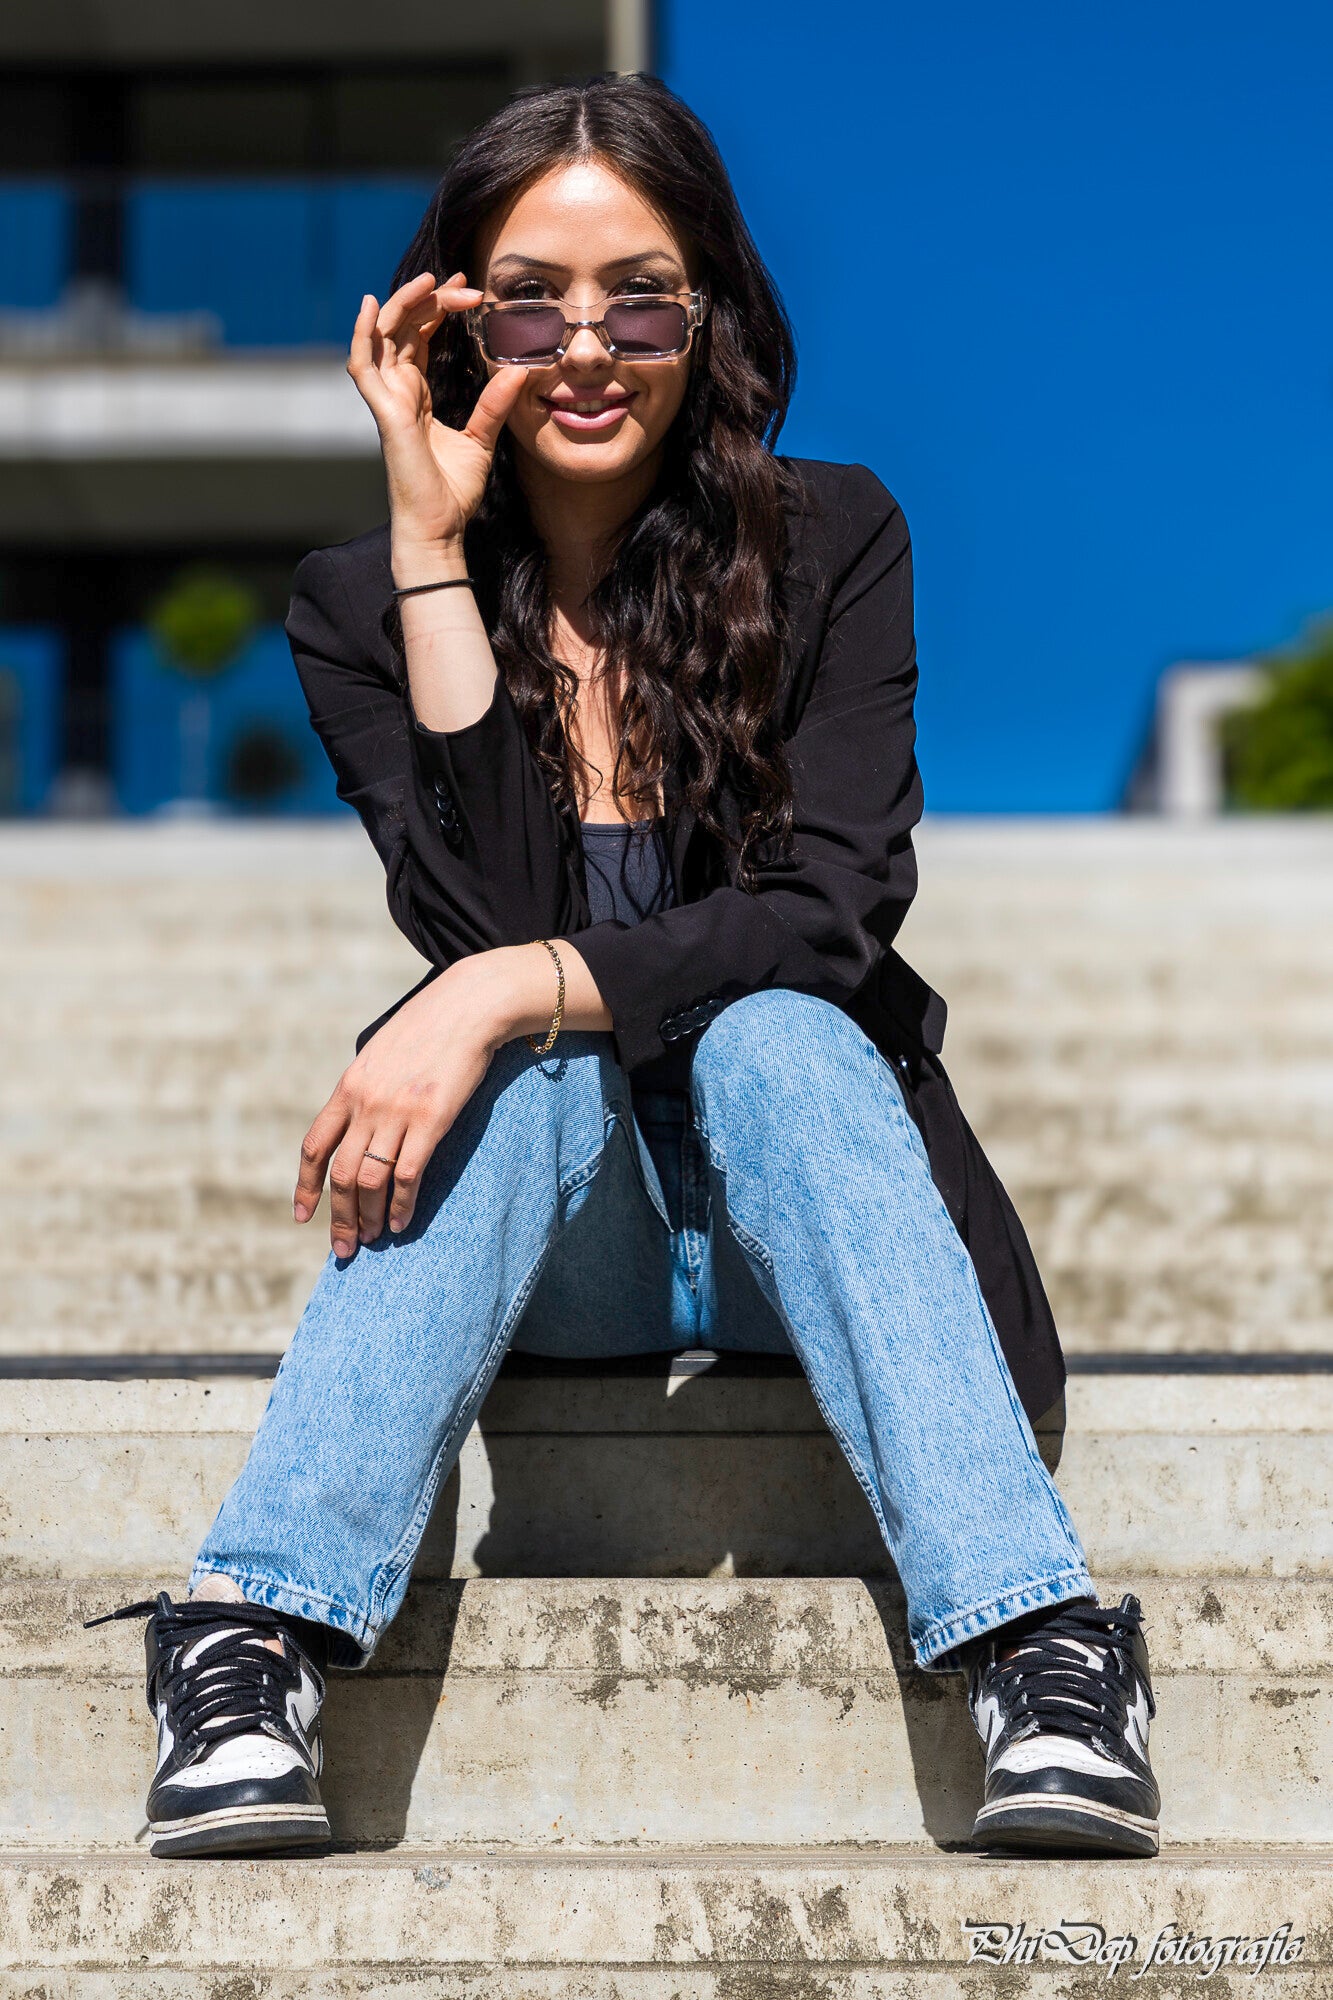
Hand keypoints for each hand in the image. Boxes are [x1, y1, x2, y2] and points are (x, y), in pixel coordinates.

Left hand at [293, 959, 503, 1256]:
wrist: (468, 1006)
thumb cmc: (429, 1029)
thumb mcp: (380, 1053)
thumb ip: (364, 1088)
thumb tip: (357, 1120)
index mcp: (348, 1088)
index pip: (314, 1147)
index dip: (305, 1187)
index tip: (303, 1216)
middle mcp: (365, 1104)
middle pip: (342, 1174)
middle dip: (340, 1217)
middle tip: (345, 1248)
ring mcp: (397, 1113)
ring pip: (371, 1181)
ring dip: (369, 1217)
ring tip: (372, 1238)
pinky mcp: (431, 1120)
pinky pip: (408, 1175)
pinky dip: (401, 1206)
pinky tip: (401, 1223)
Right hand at [345, 271, 527, 551]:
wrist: (439, 527)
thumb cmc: (452, 491)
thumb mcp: (481, 438)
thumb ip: (495, 403)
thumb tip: (520, 370)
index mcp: (415, 394)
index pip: (420, 336)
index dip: (438, 308)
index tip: (469, 290)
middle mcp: (397, 392)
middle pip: (402, 328)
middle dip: (429, 299)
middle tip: (462, 283)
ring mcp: (387, 401)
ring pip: (380, 336)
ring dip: (401, 304)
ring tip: (427, 281)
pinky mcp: (385, 413)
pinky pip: (362, 366)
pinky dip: (362, 334)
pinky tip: (370, 306)